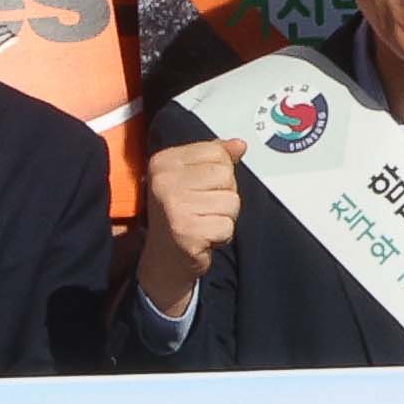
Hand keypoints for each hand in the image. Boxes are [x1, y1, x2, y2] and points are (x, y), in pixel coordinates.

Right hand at [135, 137, 244, 311]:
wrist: (164, 259)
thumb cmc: (179, 214)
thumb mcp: (190, 177)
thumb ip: (215, 158)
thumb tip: (239, 145)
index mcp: (163, 162)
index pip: (216, 152)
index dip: (220, 172)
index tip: (200, 188)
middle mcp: (164, 181)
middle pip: (226, 175)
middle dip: (224, 194)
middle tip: (203, 208)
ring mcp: (174, 207)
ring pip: (232, 201)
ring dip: (224, 217)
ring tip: (204, 222)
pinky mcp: (187, 232)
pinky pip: (228, 226)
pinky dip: (222, 235)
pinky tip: (204, 237)